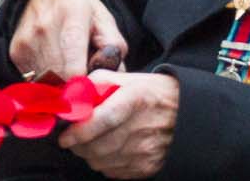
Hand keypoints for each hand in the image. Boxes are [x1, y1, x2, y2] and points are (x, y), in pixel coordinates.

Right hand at [9, 0, 125, 82]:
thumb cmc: (79, 8)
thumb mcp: (105, 20)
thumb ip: (114, 49)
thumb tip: (108, 79)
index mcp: (71, 13)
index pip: (73, 60)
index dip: (82, 82)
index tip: (90, 91)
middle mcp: (44, 25)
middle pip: (60, 75)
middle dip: (74, 86)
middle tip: (84, 82)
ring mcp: (26, 39)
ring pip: (46, 80)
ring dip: (60, 84)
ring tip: (69, 72)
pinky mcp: (15, 50)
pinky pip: (33, 78)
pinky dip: (46, 79)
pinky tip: (54, 67)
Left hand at [57, 69, 177, 178]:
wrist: (186, 111)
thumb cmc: (149, 92)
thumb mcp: (124, 78)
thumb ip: (94, 84)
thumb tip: (69, 98)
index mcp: (135, 99)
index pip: (103, 119)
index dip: (79, 131)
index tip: (64, 136)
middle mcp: (143, 127)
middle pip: (99, 146)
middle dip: (77, 145)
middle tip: (71, 138)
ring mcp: (148, 150)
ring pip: (102, 162)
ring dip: (88, 154)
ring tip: (89, 142)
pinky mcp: (149, 166)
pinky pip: (114, 172)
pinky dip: (104, 163)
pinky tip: (107, 150)